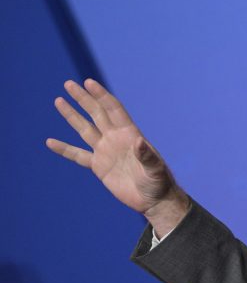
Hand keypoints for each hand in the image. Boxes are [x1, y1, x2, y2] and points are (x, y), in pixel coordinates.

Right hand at [46, 79, 187, 234]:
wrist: (153, 199)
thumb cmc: (159, 182)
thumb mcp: (155, 169)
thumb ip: (147, 156)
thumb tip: (139, 142)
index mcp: (130, 134)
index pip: (113, 110)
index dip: (101, 96)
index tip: (89, 83)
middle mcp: (116, 139)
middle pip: (96, 114)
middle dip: (83, 99)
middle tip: (69, 84)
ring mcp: (106, 151)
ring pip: (85, 129)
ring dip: (72, 116)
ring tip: (58, 101)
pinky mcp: (99, 166)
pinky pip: (78, 155)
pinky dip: (64, 149)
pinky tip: (50, 142)